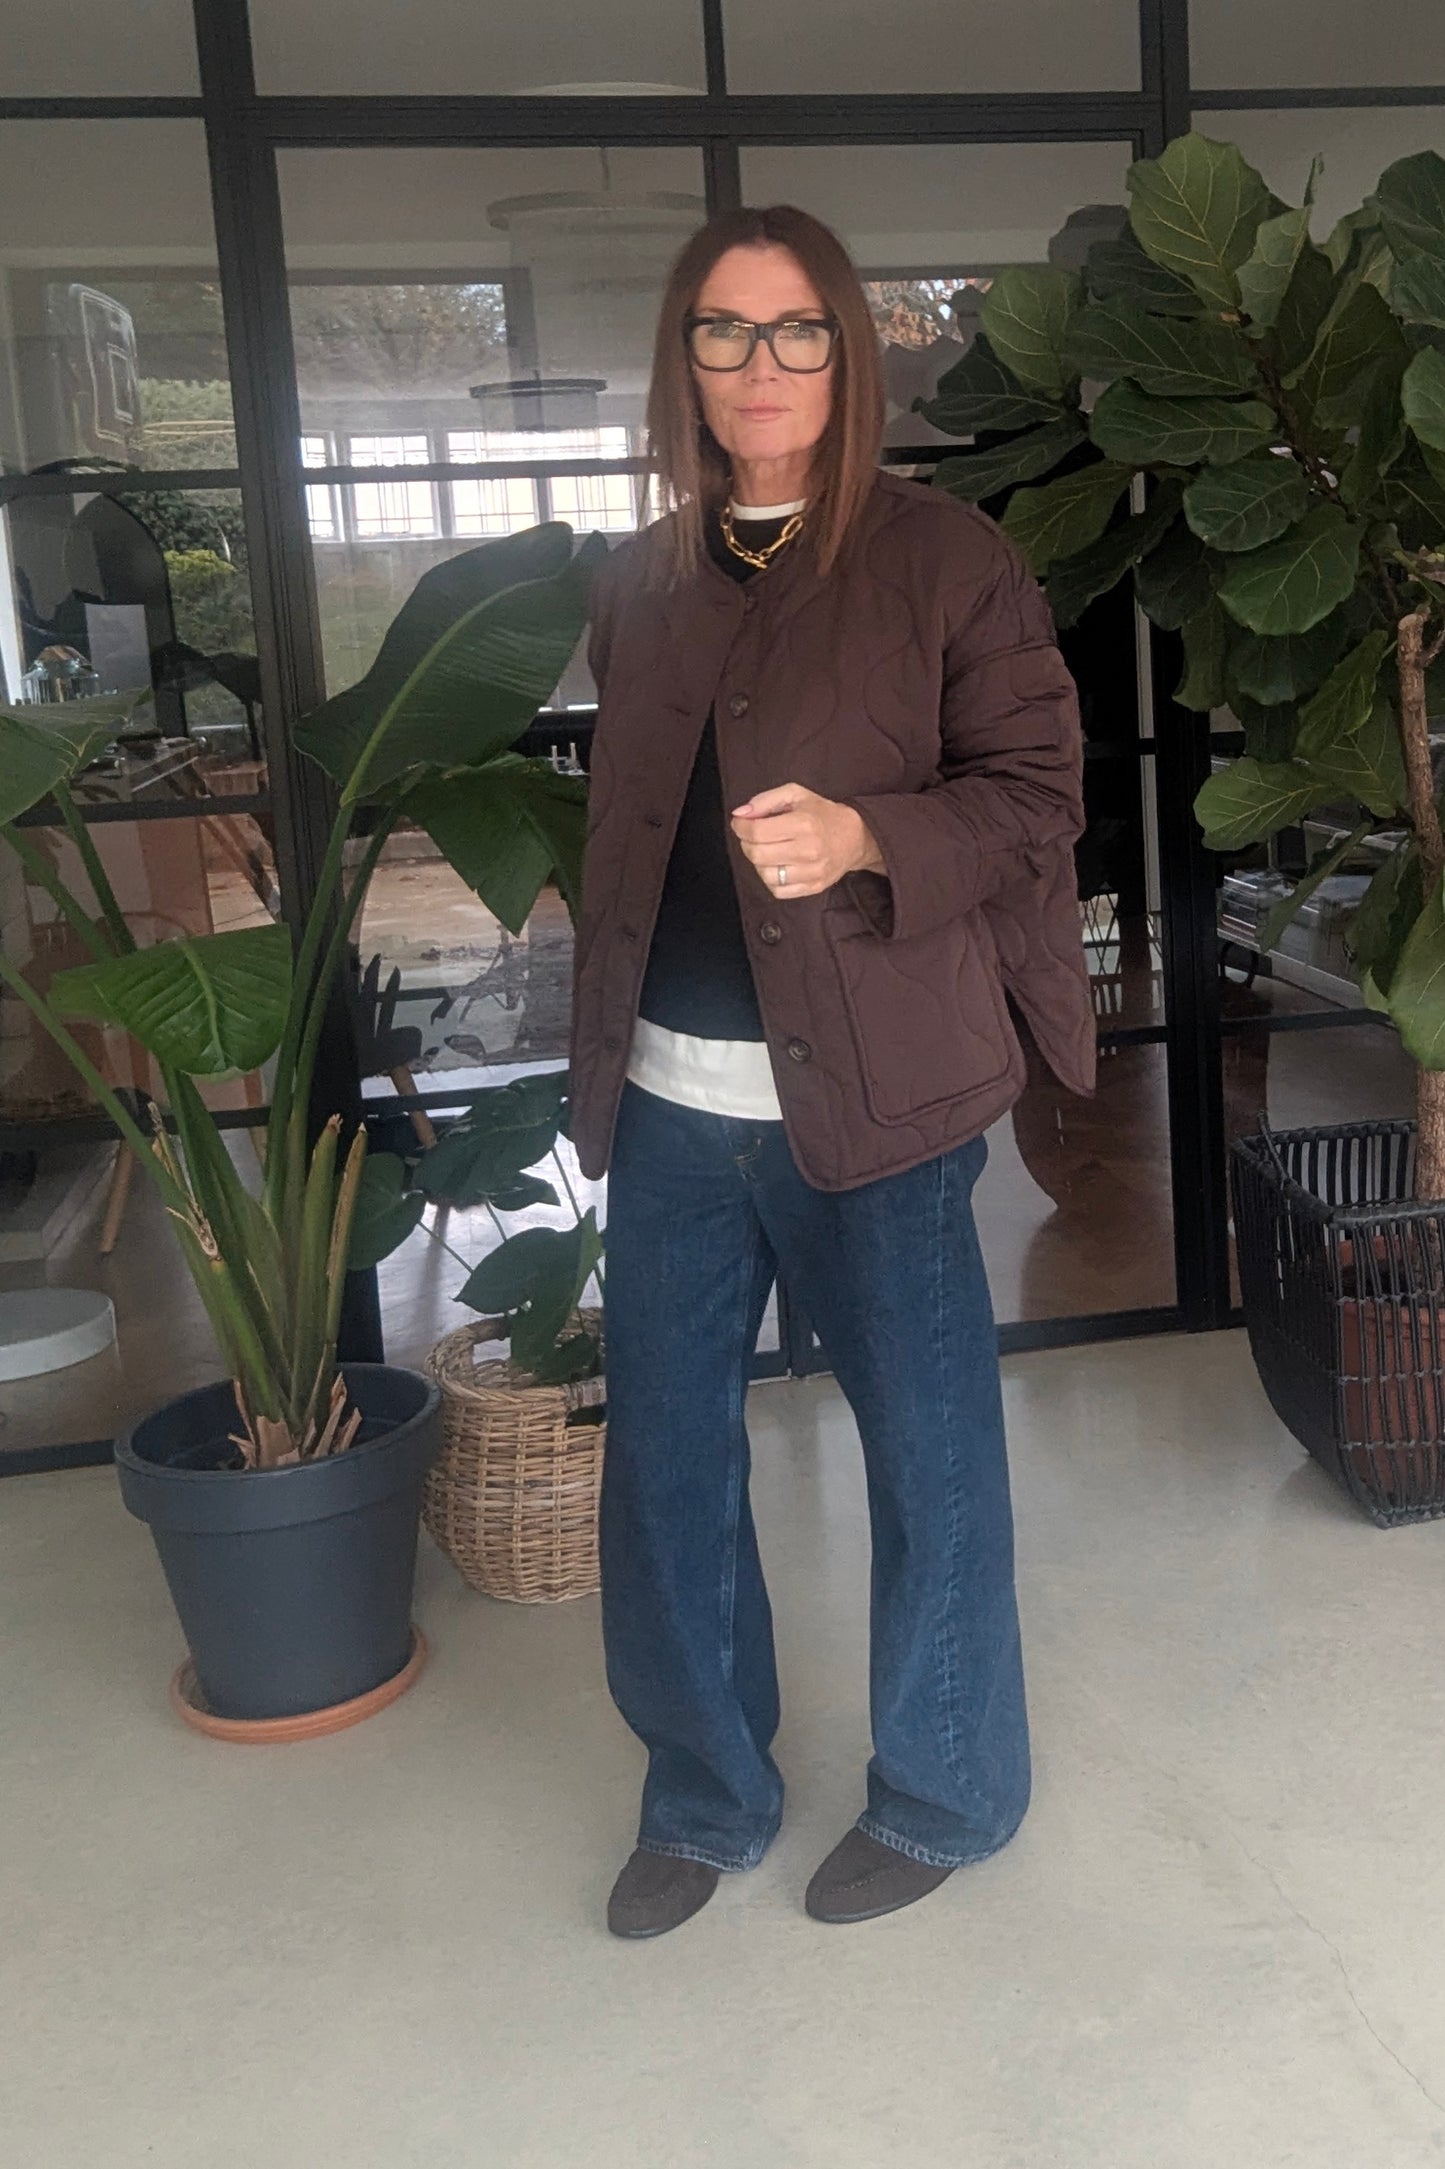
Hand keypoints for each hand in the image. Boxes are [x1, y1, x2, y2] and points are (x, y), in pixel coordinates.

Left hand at [730, 782, 885, 900]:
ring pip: (765, 875)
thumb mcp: (795, 795)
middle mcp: (808, 850)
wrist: (854, 837)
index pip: (757, 831)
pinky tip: (777, 866)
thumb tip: (740, 814)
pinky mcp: (814, 887)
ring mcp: (812, 872)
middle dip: (747, 844)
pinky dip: (771, 879)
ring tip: (767, 851)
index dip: (741, 827)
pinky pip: (778, 891)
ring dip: (759, 863)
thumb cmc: (820, 813)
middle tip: (752, 837)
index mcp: (803, 823)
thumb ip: (765, 800)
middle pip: (758, 855)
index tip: (740, 823)